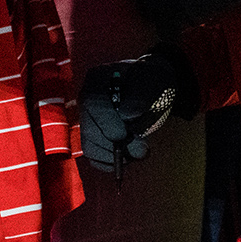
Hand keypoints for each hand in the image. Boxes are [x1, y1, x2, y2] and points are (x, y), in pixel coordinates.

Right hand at [79, 48, 197, 173]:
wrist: (153, 89)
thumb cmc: (153, 82)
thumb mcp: (154, 81)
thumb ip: (140, 96)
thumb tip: (125, 115)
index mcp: (97, 78)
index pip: (93, 103)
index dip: (107, 122)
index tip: (125, 135)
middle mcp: (86, 99)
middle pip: (90, 130)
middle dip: (116, 146)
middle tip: (142, 151)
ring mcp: (87, 120)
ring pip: (91, 148)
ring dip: (116, 156)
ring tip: (139, 152)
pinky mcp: (92, 138)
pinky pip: (95, 159)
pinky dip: (112, 163)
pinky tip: (129, 156)